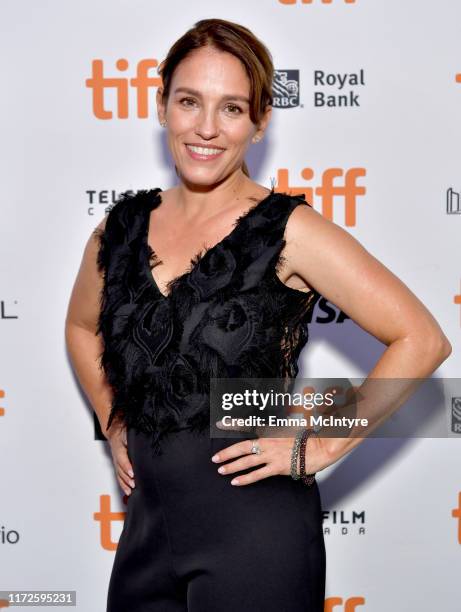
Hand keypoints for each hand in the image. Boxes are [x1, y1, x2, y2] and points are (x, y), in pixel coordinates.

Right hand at [106, 420, 134, 495]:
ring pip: (119, 475)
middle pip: (120, 469)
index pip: (122, 459)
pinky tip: (128, 491)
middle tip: (133, 483)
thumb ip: (133, 437)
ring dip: (125, 483)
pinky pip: (119, 477)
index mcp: (118, 447)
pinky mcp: (118, 466)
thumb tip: (139, 441)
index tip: (132, 473)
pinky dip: (123, 485)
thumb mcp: (127, 432)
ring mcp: (116, 462)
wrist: (115, 431)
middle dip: (127, 478)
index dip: (127, 466)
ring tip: (131, 490)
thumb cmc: (123, 431)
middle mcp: (116, 456)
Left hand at [211, 420, 332, 485]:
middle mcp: (268, 441)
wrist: (321, 448)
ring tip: (221, 470)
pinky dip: (245, 478)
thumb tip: (283, 409)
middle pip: (242, 446)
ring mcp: (272, 455)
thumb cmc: (309, 436)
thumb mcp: (294, 423)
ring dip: (232, 466)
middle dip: (227, 453)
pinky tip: (236, 482)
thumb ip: (284, 419)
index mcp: (270, 430)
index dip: (233, 424)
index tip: (220, 424)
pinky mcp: (278, 467)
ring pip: (247, 461)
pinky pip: (258, 474)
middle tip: (214, 458)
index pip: (248, 425)